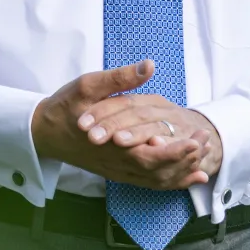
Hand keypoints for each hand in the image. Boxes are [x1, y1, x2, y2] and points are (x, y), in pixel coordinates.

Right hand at [79, 76, 223, 180]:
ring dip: (181, 173)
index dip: (177, 151)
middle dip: (186, 160)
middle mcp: (118, 162)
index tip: (197, 139)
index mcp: (112, 143)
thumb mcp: (88, 85)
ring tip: (204, 160)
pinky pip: (147, 183)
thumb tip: (148, 66)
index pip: (152, 156)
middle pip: (159, 172)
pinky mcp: (117, 173)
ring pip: (155, 181)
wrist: (42, 132)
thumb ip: (120, 79)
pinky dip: (170, 182)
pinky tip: (186, 176)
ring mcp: (118, 170)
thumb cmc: (65, 107)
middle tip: (206, 143)